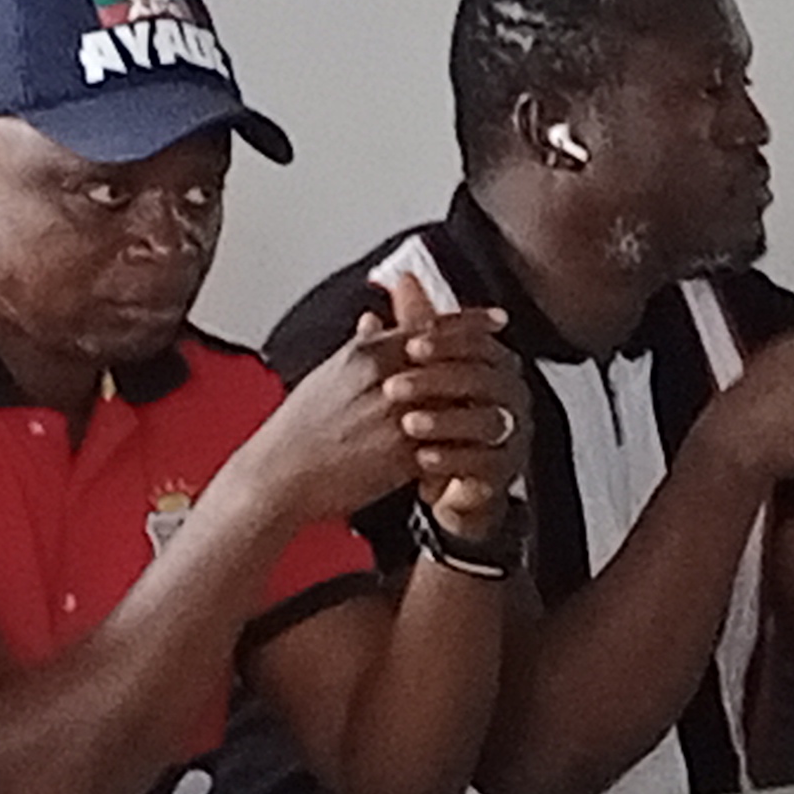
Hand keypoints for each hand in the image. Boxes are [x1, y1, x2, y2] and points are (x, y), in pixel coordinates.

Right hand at [238, 281, 518, 530]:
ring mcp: (394, 419)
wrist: (280, 474)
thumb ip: (359, 346)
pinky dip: (467, 443)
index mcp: (365, 356)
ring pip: (454, 402)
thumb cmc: (299, 428)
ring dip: (482, 400)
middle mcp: (383, 382)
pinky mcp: (399, 457)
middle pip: (451, 361)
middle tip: (513, 355)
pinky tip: (486, 442)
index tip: (498, 319)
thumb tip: (375, 320)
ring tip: (505, 399)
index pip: (429, 329)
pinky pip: (446, 446)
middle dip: (487, 357)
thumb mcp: (329, 374)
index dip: (470, 322)